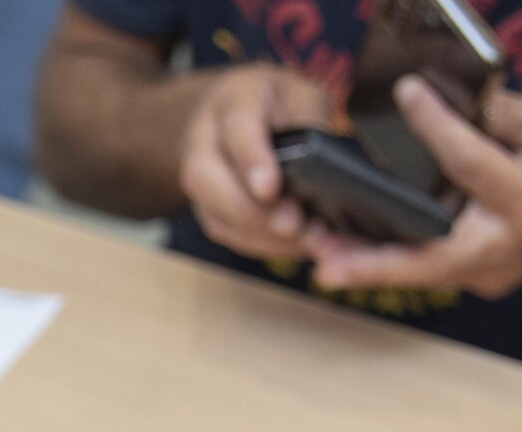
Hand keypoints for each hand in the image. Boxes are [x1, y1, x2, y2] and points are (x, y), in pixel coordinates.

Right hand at [179, 65, 340, 260]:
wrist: (234, 111)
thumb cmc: (277, 103)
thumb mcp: (303, 96)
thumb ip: (309, 126)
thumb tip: (322, 172)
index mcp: (234, 99)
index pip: (236, 130)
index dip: (251, 161)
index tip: (269, 190)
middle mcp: (203, 139)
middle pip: (207, 179)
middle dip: (250, 210)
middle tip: (294, 225)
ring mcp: (199, 178)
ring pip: (215, 214)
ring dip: (260, 235)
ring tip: (305, 240)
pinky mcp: (207, 208)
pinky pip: (227, 233)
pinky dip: (261, 245)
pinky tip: (294, 245)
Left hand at [307, 77, 521, 298]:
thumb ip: (505, 115)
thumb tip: (450, 97)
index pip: (471, 164)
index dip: (437, 127)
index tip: (408, 94)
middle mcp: (504, 246)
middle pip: (430, 258)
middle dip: (374, 264)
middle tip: (323, 264)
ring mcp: (489, 271)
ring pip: (422, 270)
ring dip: (368, 268)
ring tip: (318, 260)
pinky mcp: (477, 277)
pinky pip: (430, 266)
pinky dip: (392, 259)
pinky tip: (349, 250)